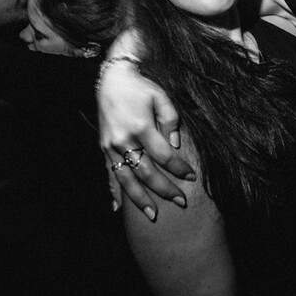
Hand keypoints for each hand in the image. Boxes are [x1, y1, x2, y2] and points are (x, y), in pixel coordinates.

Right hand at [98, 59, 194, 219]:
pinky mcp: (103, 149)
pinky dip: (113, 192)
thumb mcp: (161, 97)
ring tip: (152, 215)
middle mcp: (124, 140)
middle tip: (180, 202)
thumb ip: (171, 121)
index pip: (164, 156)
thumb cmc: (140, 88)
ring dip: (140, 199)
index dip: (178, 168)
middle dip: (165, 189)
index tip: (191, 176)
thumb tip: (176, 146)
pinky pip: (109, 175)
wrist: (112, 80)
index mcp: (141, 127)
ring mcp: (111, 147)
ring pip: (126, 179)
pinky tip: (118, 209)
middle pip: (146, 172)